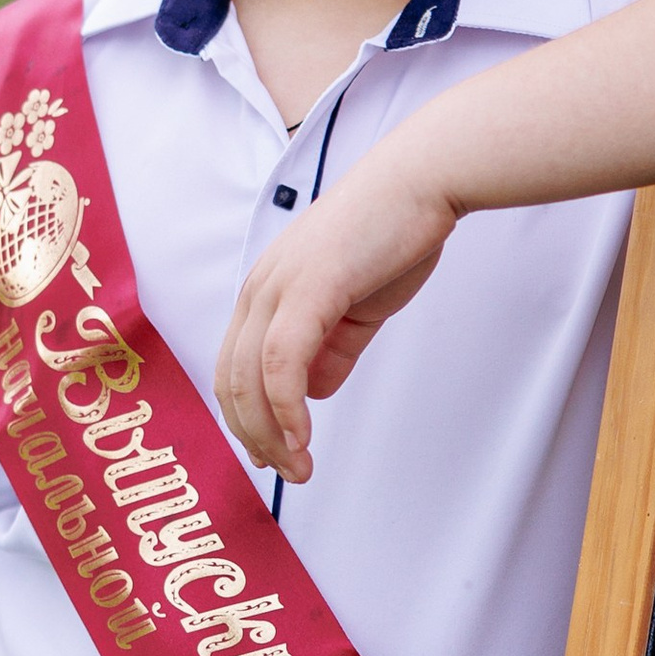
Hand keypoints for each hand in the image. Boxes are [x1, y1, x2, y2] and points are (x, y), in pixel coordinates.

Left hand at [216, 147, 463, 481]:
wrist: (422, 182)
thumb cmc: (393, 235)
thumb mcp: (355, 305)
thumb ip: (332, 349)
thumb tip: (312, 392)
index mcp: (265, 293)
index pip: (233, 371)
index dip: (247, 422)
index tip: (275, 456)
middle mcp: (258, 291)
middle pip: (232, 383)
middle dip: (255, 438)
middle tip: (290, 473)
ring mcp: (278, 288)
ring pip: (251, 380)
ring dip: (272, 435)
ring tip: (299, 467)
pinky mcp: (307, 289)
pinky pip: (282, 364)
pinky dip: (286, 409)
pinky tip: (303, 438)